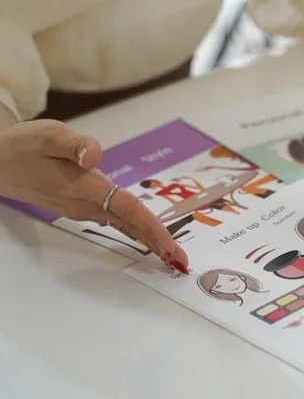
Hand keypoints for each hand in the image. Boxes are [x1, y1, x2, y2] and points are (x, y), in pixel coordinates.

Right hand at [0, 119, 188, 272]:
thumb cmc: (25, 146)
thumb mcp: (48, 134)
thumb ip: (74, 143)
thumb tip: (94, 156)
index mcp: (82, 187)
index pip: (125, 208)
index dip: (150, 226)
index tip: (170, 246)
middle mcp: (85, 204)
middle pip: (130, 224)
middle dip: (157, 243)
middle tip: (182, 264)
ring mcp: (83, 209)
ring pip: (124, 225)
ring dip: (149, 240)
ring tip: (173, 256)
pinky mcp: (81, 207)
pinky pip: (115, 221)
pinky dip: (135, 230)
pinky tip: (149, 239)